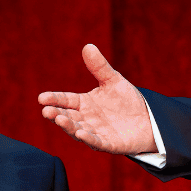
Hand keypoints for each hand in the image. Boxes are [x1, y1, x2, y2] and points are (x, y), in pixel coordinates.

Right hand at [38, 43, 156, 154]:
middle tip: (46, 111)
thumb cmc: (127, 101)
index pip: (66, 100)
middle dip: (57, 114)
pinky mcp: (109, 144)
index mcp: (84, 103)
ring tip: (59, 119)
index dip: (54, 99)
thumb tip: (88, 46)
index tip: (42, 98)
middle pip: (68, 116)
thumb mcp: (113, 81)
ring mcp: (96, 133)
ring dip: (68, 126)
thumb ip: (100, 67)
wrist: (148, 120)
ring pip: (78, 131)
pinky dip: (88, 139)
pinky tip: (81, 134)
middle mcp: (86, 119)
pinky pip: (97, 142)